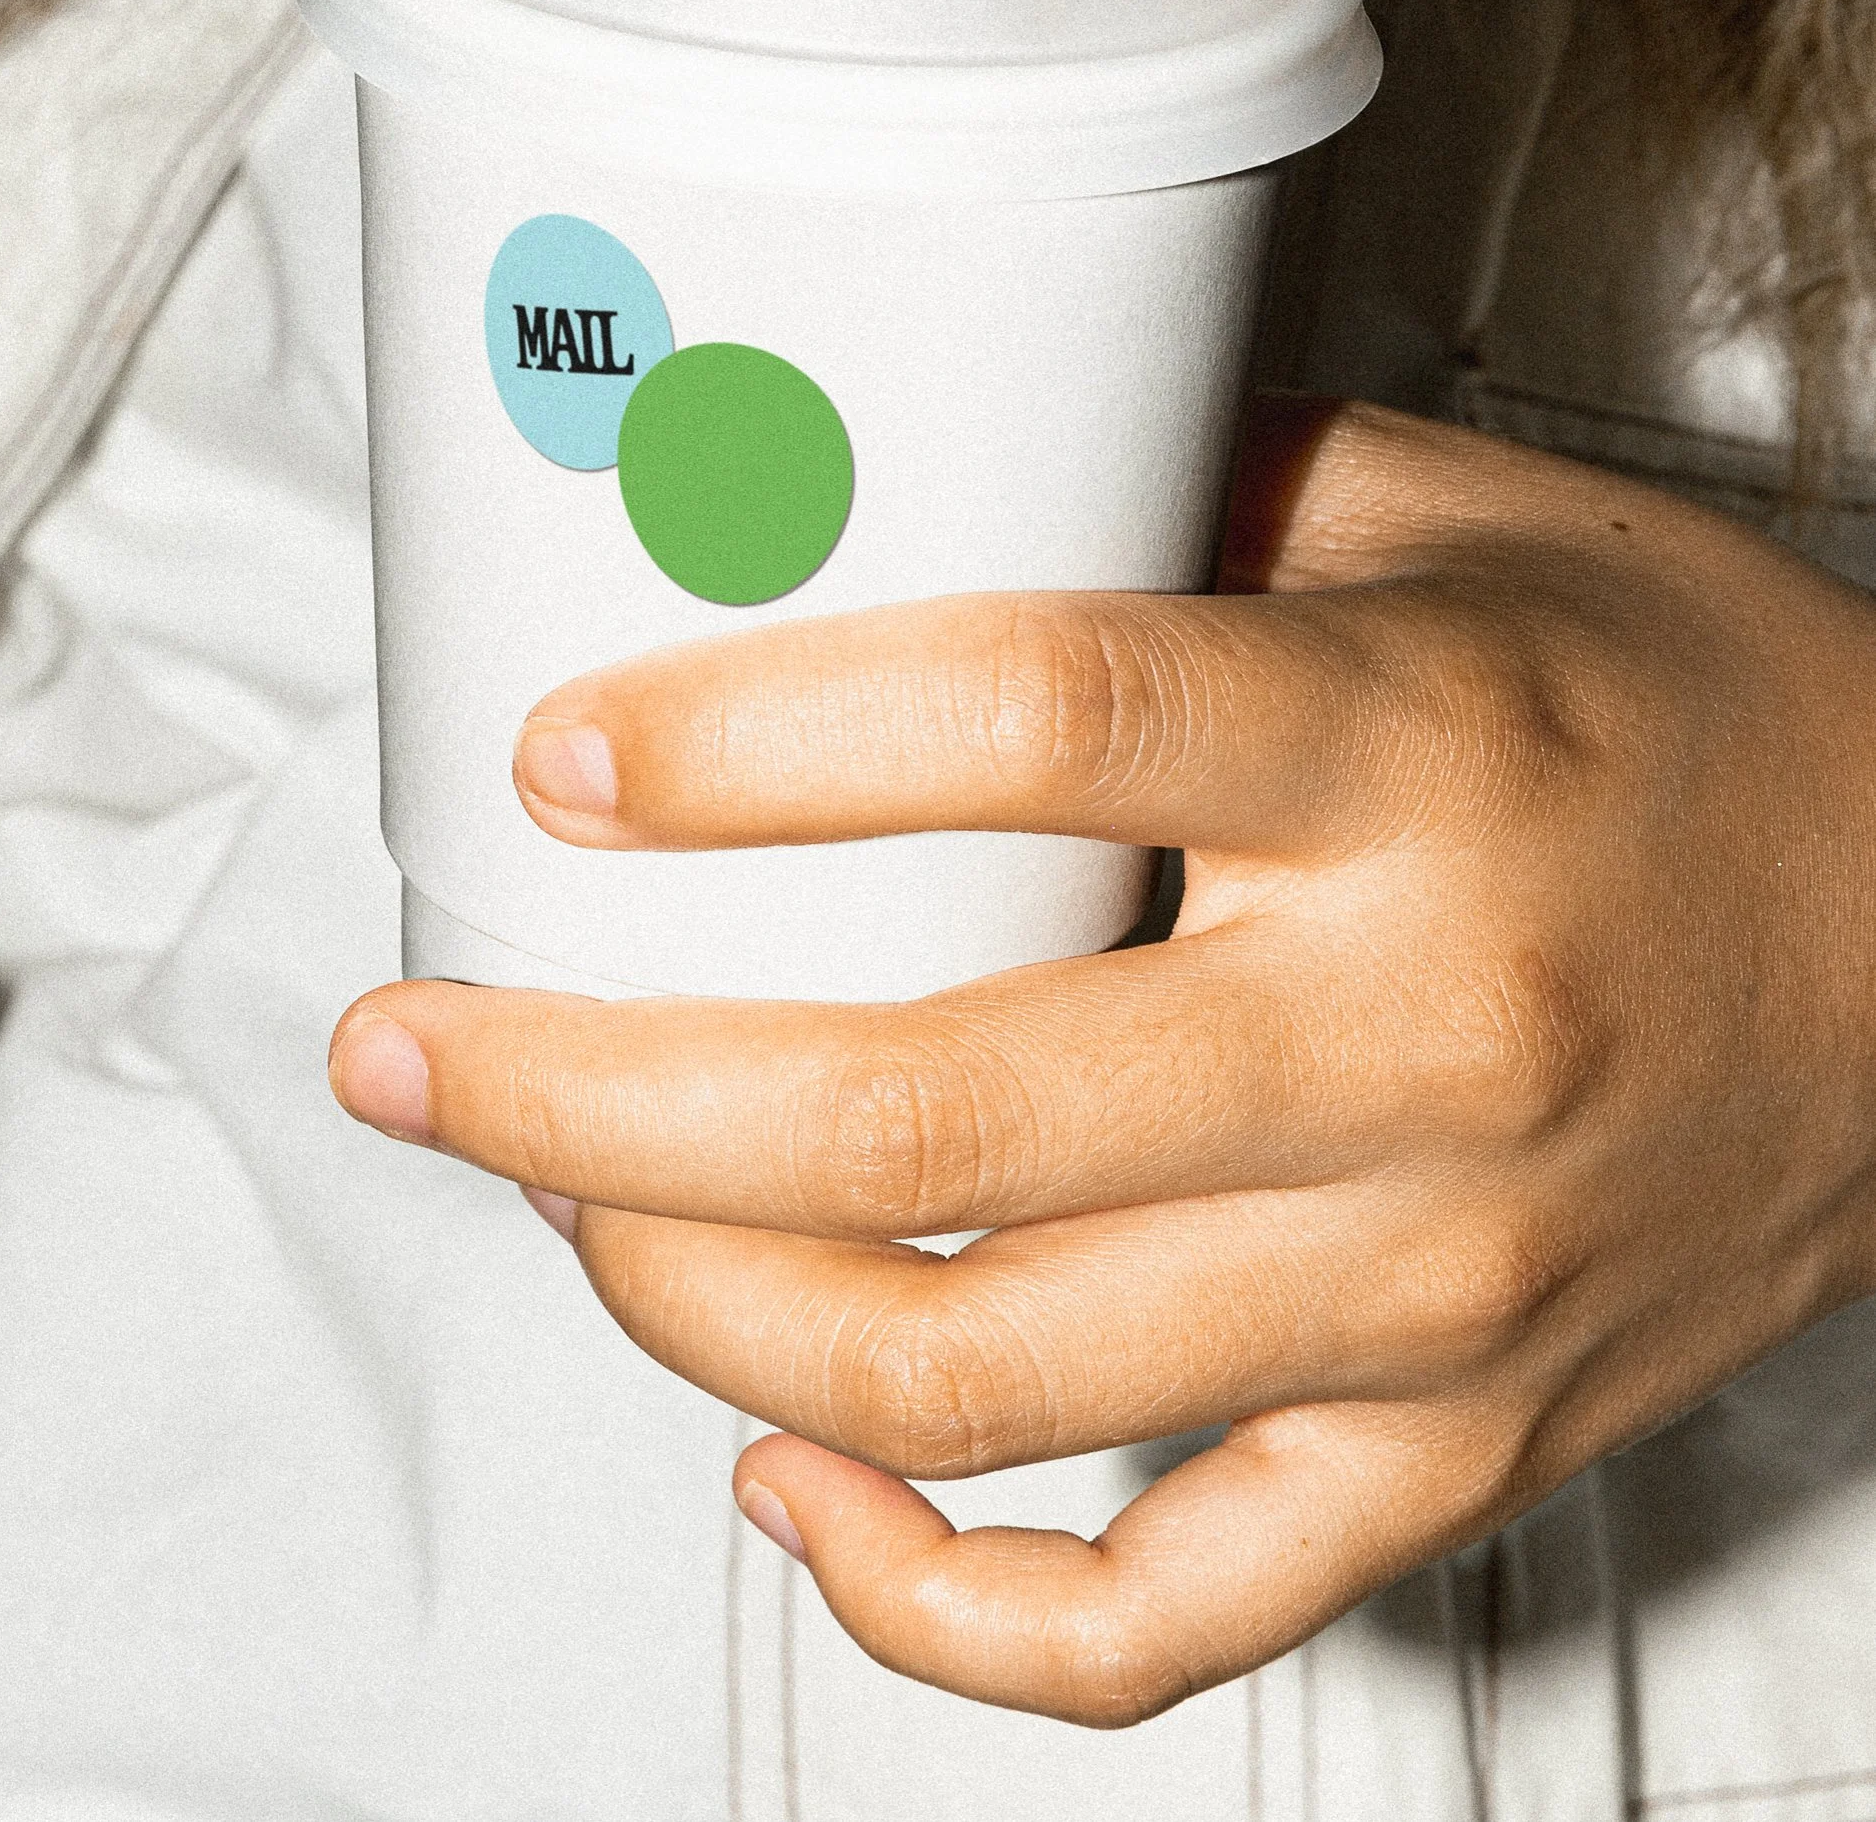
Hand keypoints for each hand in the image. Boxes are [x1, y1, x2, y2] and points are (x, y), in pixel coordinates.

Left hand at [330, 398, 1875, 1726]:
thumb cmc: (1688, 718)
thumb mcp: (1466, 521)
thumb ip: (1185, 497)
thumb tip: (884, 494)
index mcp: (1418, 754)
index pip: (1039, 720)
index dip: (755, 744)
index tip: (571, 752)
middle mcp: (1420, 1043)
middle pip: (929, 1114)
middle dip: (591, 1093)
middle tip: (420, 1041)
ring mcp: (1434, 1292)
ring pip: (973, 1377)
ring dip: (689, 1303)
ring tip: (550, 1196)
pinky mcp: (1449, 1454)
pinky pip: (1152, 1614)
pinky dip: (923, 1594)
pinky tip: (792, 1474)